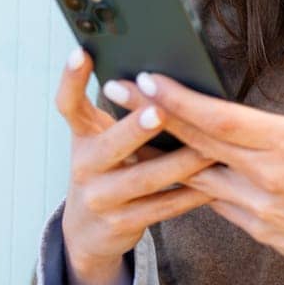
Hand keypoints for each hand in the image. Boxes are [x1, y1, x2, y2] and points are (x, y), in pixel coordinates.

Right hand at [53, 48, 219, 277]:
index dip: (71, 79)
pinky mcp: (123, 224)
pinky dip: (190, 194)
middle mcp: (85, 167)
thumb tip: (156, 74)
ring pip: (145, 178)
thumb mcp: (98, 141)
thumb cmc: (104, 170)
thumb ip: (117, 113)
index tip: (81, 52)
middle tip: (160, 110)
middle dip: (136, 129)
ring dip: (180, 162)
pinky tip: (214, 184)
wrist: (86, 232)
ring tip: (209, 148)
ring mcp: (102, 199)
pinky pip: (163, 207)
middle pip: (109, 146)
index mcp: (81, 138)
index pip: (68, 105)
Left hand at [133, 71, 283, 284]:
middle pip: (198, 140)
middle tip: (116, 91)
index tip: (147, 77)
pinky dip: (193, 183)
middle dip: (152, 113)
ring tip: (128, 130)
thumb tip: (235, 123)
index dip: (179, 98)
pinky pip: (217, 202)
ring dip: (161, 152)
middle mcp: (269, 172)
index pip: (221, 116)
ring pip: (197, 174)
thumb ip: (274, 134)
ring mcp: (260, 205)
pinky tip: (168, 169)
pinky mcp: (258, 231)